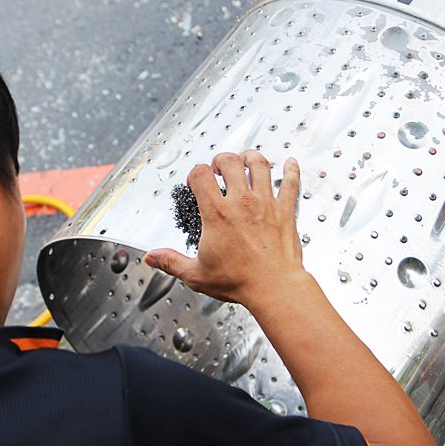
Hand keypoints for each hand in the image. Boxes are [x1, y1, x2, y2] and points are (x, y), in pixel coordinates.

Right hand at [144, 149, 304, 307]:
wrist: (274, 288)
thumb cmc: (240, 281)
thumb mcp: (197, 274)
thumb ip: (172, 262)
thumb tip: (153, 258)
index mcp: (217, 214)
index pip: (200, 174)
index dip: (195, 172)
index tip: (196, 180)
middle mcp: (241, 203)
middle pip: (231, 162)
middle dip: (222, 159)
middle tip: (220, 166)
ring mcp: (265, 204)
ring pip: (260, 165)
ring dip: (252, 157)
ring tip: (247, 158)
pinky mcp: (285, 211)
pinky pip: (291, 183)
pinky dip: (291, 170)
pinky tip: (290, 163)